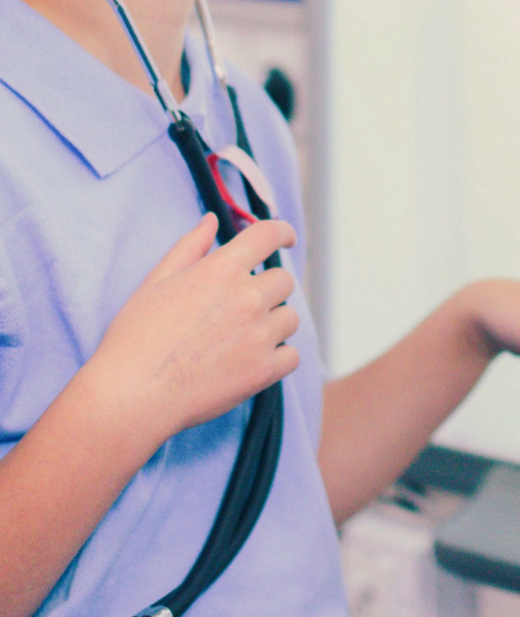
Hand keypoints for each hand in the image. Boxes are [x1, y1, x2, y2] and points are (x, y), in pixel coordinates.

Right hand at [81, 214, 299, 445]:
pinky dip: (277, 357)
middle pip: (283, 282)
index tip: (286, 239)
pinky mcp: (264, 370)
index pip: (268, 235)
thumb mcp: (156, 282)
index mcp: (221, 270)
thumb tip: (212, 221)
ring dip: (272, 324)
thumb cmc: (135, 338)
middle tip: (238, 308)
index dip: (282, 233)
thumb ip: (189, 247)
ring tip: (236, 339)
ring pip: (290, 319)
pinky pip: (291, 356)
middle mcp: (247, 298)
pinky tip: (250, 361)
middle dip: (266, 290)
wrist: (131, 395)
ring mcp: (259, 335)